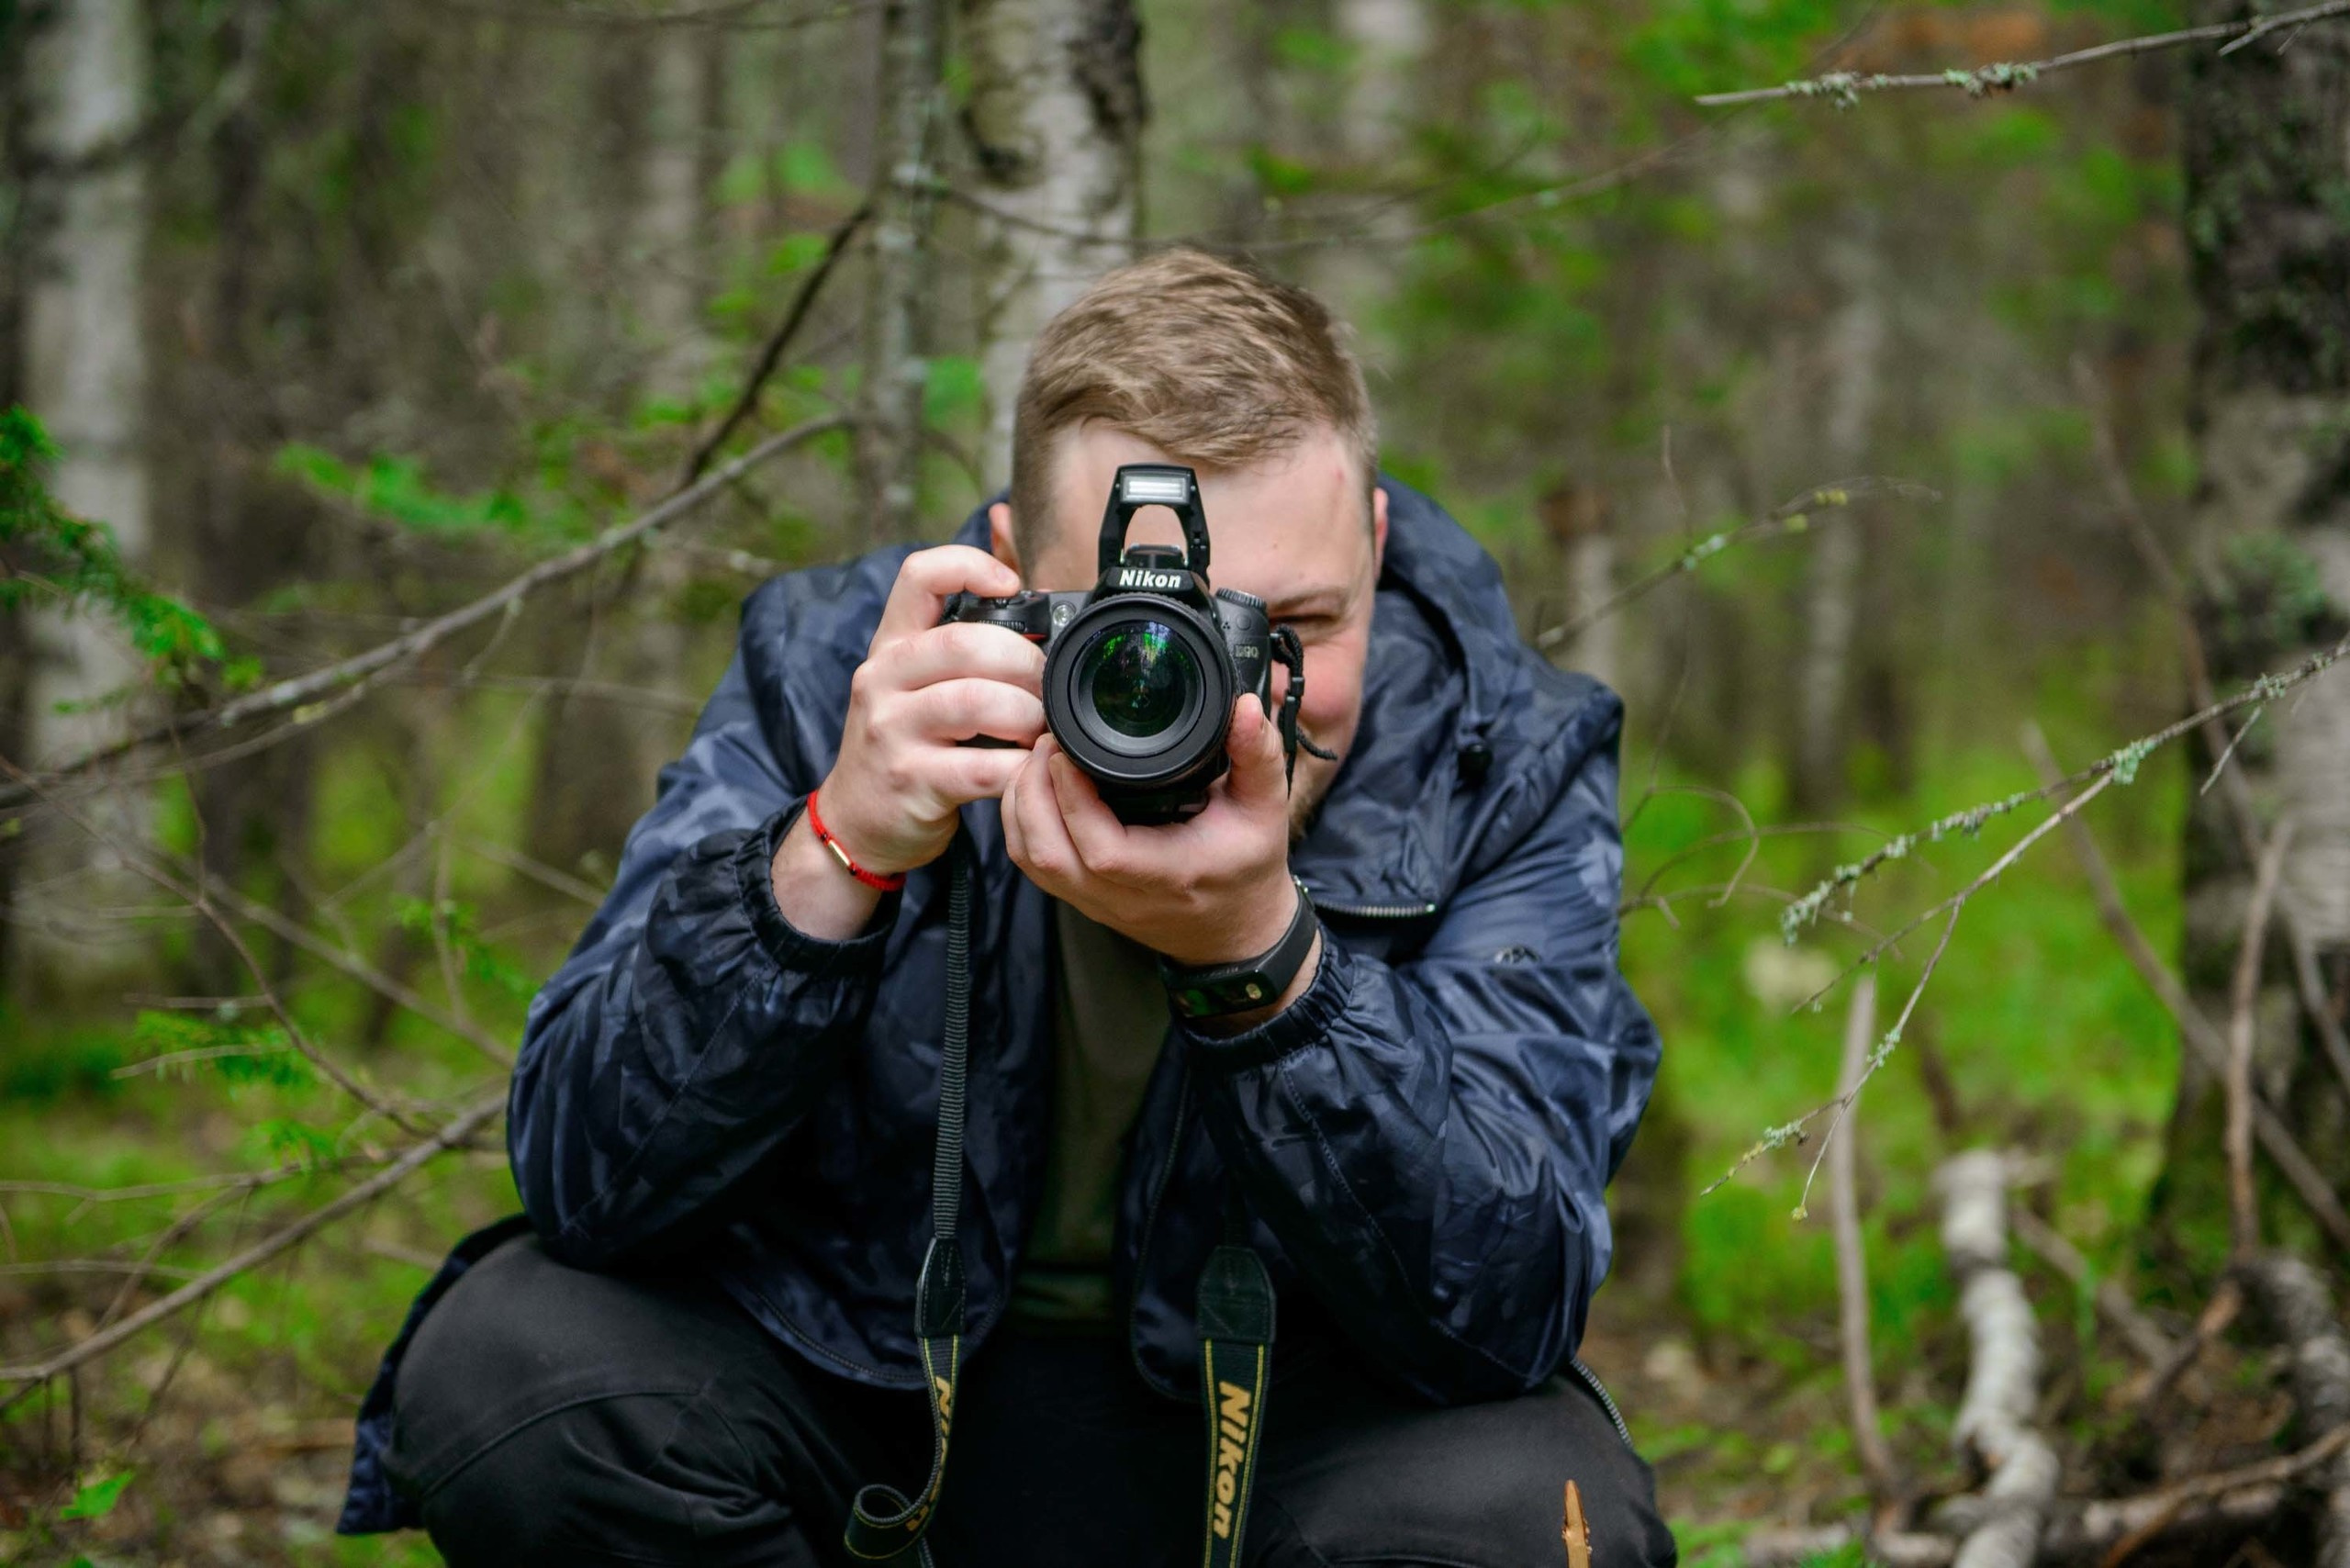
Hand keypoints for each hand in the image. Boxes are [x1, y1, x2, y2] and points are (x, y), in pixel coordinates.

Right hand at [773, 547, 1044, 940]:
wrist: (857, 821)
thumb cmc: (904, 741)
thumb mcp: (917, 677)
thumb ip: (963, 618)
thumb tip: (1002, 525)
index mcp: (891, 644)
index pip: (920, 576)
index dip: (971, 566)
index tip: (1013, 586)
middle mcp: (884, 679)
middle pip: (967, 643)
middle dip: (1027, 664)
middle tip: (1050, 689)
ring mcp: (892, 730)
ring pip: (976, 703)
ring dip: (1027, 715)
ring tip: (1043, 730)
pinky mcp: (911, 781)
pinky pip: (981, 768)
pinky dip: (1021, 768)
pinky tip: (1033, 769)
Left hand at [1001, 692, 1305, 975]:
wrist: (1235, 931)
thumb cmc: (1247, 869)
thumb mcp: (1266, 809)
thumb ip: (1258, 754)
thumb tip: (1245, 706)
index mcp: (1169, 874)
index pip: (1103, 850)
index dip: (1073, 799)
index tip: (1066, 749)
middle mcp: (1124, 896)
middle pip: (1048, 855)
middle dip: (1033, 791)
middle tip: (1046, 742)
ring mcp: (1095, 902)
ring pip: (1030, 860)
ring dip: (1021, 806)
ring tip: (1037, 759)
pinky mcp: (1079, 898)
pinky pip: (1031, 864)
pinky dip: (1021, 823)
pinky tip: (1035, 787)